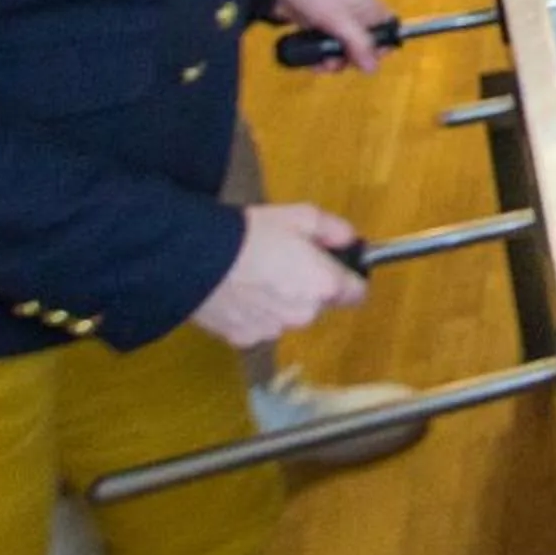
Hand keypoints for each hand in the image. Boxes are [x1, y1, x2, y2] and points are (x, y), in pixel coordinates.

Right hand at [190, 202, 366, 346]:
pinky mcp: (244, 338)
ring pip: (288, 317)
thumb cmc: (251, 234)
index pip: (357, 294)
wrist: (197, 258)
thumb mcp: (301, 216)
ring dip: (281, 302)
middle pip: (320, 305)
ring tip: (257, 275)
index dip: (349, 279)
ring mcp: (274, 331)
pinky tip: (239, 291)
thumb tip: (349, 239)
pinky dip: (253, 313)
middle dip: (309, 288)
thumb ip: (334, 229)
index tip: (337, 268)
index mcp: (325, 286)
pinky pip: (258, 326)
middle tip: (286, 262)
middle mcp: (305, 315)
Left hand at [272, 0, 394, 71]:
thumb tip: (373, 70)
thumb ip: (358, 44)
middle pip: (366, 48)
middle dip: (351, 60)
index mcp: (372, 9)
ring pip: (346, 53)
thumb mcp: (340, 20)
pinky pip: (328, 51)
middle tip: (337, 62)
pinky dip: (322, 59)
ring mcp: (340, 25)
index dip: (382, 48)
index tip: (367, 59)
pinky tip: (312, 63)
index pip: (389, 32)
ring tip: (320, 64)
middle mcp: (359, 18)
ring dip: (334, 63)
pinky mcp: (322, 31)